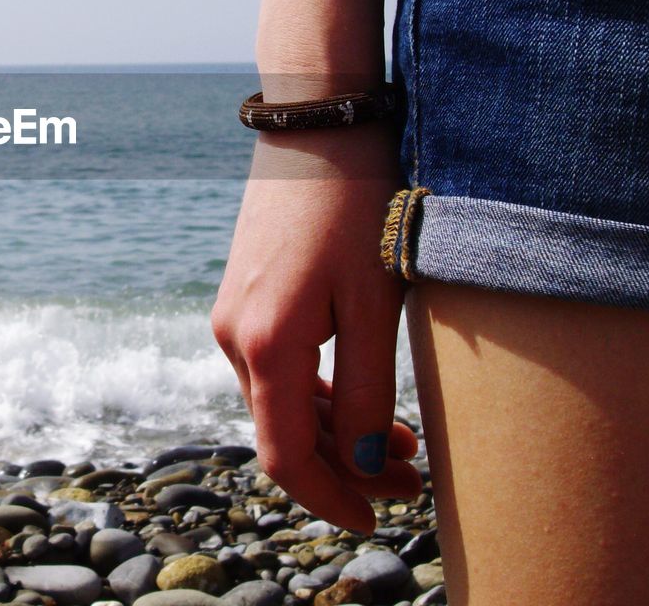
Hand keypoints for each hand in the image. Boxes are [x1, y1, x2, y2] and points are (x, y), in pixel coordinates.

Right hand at [211, 123, 421, 532]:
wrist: (316, 127)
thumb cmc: (357, 208)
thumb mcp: (377, 304)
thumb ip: (368, 392)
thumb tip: (362, 463)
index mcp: (266, 344)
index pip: (287, 457)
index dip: (331, 499)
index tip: (377, 520)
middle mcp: (235, 337)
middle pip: (283, 432)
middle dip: (346, 466)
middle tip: (414, 478)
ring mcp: (234, 315)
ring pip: (279, 402)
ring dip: (334, 430)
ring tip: (403, 439)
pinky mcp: (244, 297)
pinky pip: (275, 368)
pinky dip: (315, 394)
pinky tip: (359, 392)